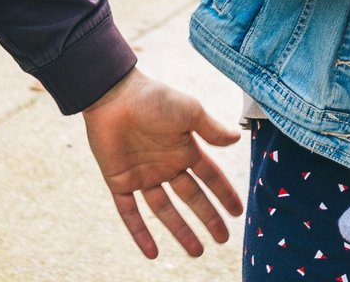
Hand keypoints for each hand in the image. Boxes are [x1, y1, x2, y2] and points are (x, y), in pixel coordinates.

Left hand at [80, 69, 243, 258]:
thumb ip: (211, 129)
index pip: (210, 177)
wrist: (112, 96)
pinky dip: (140, 233)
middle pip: (191, 198)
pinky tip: (152, 253)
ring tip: (197, 252)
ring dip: (180, 231)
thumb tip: (237, 139)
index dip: (224, 194)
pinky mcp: (120, 181)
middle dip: (208, 218)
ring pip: (164, 211)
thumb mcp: (189, 111)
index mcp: (184, 149)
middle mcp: (166, 165)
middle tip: (222, 239)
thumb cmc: (153, 98)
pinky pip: (130, 213)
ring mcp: (143, 175)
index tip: (238, 213)